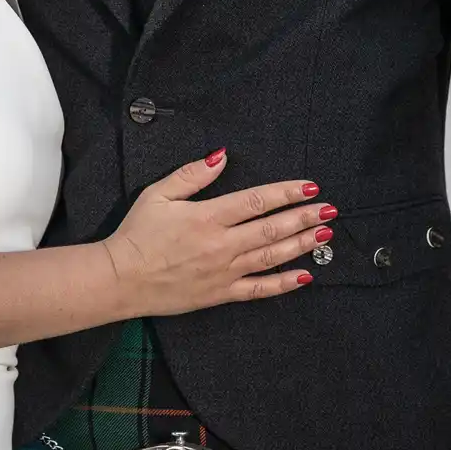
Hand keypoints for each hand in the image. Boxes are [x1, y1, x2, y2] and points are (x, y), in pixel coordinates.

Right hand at [101, 150, 332, 316]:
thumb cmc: (137, 234)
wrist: (121, 279)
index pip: (256, 201)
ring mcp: (225, 271)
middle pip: (271, 229)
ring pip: (272, 257)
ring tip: (324, 234)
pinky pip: (259, 289)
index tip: (309, 186)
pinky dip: (284, 283)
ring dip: (301, 244)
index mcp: (208, 217)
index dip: (285, 193)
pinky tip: (305, 275)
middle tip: (329, 210)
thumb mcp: (158, 194)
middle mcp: (222, 244)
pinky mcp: (222, 293)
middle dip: (303, 217)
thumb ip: (192, 174)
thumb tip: (222, 156)